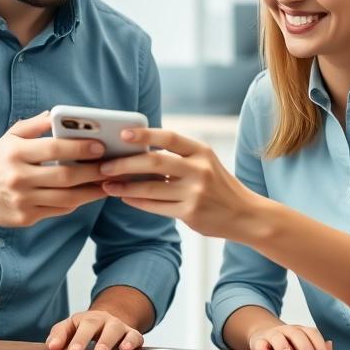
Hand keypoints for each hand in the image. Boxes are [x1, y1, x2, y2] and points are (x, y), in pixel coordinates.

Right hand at [0, 112, 108, 227]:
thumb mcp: (11, 136)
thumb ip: (35, 124)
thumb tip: (58, 114)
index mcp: (15, 153)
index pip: (53, 149)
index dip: (79, 147)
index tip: (100, 146)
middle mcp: (18, 177)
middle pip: (64, 176)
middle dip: (92, 171)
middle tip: (112, 166)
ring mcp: (21, 200)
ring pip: (65, 197)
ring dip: (91, 191)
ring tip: (108, 183)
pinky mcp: (25, 218)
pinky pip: (58, 210)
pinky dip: (76, 202)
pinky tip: (89, 195)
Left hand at [45, 310, 144, 349]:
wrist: (111, 320)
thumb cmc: (88, 328)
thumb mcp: (71, 328)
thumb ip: (59, 336)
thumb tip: (52, 346)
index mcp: (84, 319)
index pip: (73, 325)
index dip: (65, 337)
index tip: (62, 349)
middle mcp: (101, 320)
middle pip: (92, 324)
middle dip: (83, 338)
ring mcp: (117, 325)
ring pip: (114, 328)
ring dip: (107, 340)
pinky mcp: (132, 333)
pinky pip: (134, 335)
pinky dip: (131, 341)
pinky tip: (126, 348)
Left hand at [98, 128, 258, 238]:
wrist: (245, 215)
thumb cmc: (218, 185)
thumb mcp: (205, 162)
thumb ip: (178, 156)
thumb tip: (137, 151)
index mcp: (201, 151)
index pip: (169, 137)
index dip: (144, 135)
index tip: (123, 134)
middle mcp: (199, 170)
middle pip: (154, 163)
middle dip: (125, 164)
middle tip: (105, 166)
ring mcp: (195, 193)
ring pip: (151, 188)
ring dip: (125, 187)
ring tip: (107, 185)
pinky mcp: (190, 213)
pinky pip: (156, 207)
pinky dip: (137, 202)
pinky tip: (125, 198)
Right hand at [249, 323, 334, 349]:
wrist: (263, 335)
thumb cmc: (288, 344)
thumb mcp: (303, 345)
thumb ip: (318, 348)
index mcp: (301, 332)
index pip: (312, 334)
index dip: (319, 345)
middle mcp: (287, 331)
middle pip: (297, 334)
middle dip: (304, 346)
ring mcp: (272, 335)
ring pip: (278, 337)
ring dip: (283, 345)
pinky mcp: (258, 341)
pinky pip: (260, 343)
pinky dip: (262, 347)